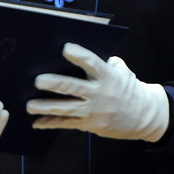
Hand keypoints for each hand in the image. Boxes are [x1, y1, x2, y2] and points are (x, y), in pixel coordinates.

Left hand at [26, 42, 169, 141]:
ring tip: (29, 105)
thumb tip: (78, 54)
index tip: (65, 48)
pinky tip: (37, 123)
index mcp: (108, 76)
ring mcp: (94, 111)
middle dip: (56, 84)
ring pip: (68, 109)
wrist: (143, 116)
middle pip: (75, 88)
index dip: (79, 56)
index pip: (93, 63)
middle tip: (38, 81)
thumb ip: (104, 62)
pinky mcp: (90, 125)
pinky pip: (68, 124)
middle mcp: (100, 94)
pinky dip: (51, 123)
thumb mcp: (121, 71)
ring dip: (47, 107)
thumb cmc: (127, 87)